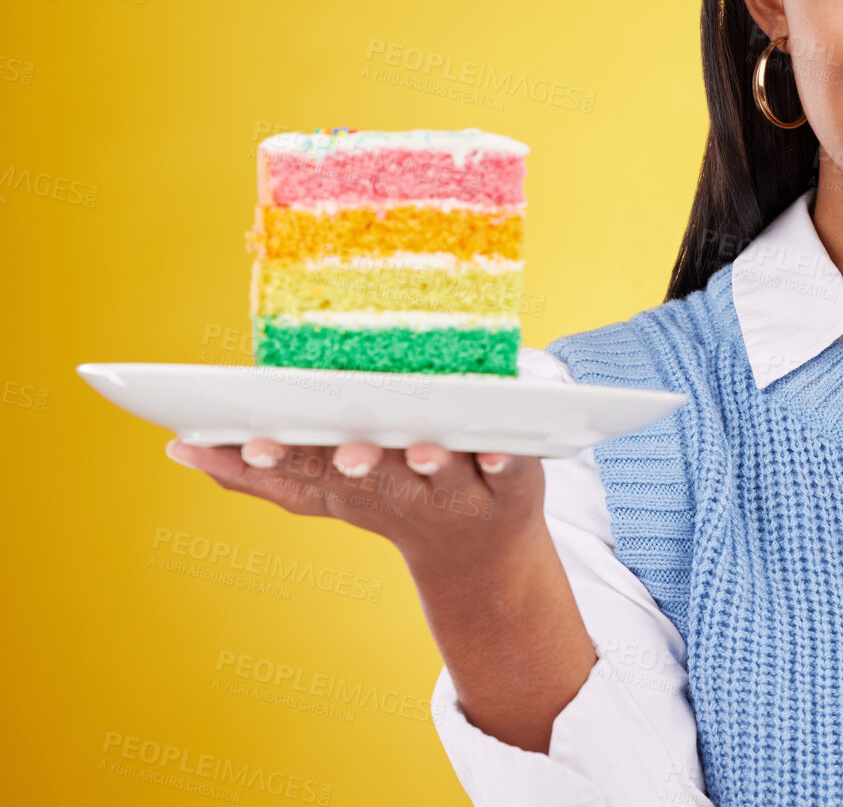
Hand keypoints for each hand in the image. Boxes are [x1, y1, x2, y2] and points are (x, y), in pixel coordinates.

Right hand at [163, 437, 544, 575]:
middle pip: (379, 475)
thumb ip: (260, 473)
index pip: (311, 468)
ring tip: (424, 450)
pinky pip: (512, 467)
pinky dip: (507, 459)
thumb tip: (179, 448)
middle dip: (360, 463)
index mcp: (354, 484)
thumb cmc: (394, 497)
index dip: (281, 456)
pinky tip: (499, 447)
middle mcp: (404, 490)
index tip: (252, 439)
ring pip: (444, 472)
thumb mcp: (325, 491)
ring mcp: (460, 486)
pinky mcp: (514, 477)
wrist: (482, 552)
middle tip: (348, 453)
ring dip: (431, 463)